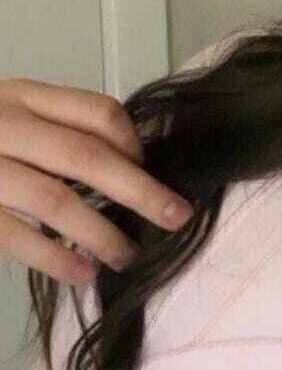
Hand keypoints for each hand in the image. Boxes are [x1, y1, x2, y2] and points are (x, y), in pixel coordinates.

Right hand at [0, 77, 194, 285]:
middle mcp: (1, 123)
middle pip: (85, 153)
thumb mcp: (5, 115)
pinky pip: (16, 235)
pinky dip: (55, 258)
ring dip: (100, 233)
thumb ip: (50, 129)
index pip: (94, 110)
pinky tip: (81, 274)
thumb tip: (127, 164)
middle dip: (139, 189)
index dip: (133, 142)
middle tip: (176, 217)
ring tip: (126, 256)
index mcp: (19, 95)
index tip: (148, 169)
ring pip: (55, 198)